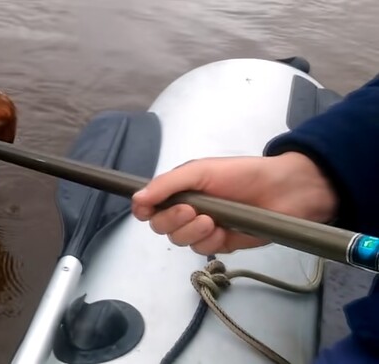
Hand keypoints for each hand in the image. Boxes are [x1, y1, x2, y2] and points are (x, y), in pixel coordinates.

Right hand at [130, 152, 337, 254]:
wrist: (285, 191)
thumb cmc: (242, 174)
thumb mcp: (200, 171)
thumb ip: (167, 185)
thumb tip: (136, 200)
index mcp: (180, 190)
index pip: (150, 206)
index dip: (145, 211)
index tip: (147, 212)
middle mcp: (188, 210)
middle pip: (160, 226)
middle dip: (172, 220)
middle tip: (191, 211)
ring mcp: (204, 228)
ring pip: (179, 240)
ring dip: (192, 232)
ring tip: (212, 220)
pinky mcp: (222, 244)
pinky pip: (202, 250)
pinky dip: (209, 241)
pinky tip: (223, 231)